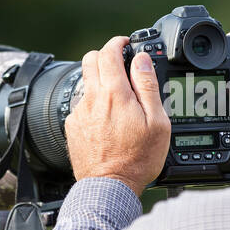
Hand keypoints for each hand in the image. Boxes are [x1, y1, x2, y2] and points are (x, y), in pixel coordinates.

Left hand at [65, 36, 170, 194]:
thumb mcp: (157, 122)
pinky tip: (107, 119)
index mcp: (114, 93)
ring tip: (118, 98)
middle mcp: (92, 99)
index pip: (109, 52)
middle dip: (105, 55)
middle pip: (90, 59)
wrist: (110, 187)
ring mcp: (79, 113)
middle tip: (120, 64)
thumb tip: (142, 60)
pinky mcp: (73, 127)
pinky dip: (93, 103)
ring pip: (85, 82)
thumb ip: (148, 86)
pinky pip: (81, 104)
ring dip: (99, 80)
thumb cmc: (137, 159)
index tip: (125, 44)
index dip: (118, 43)